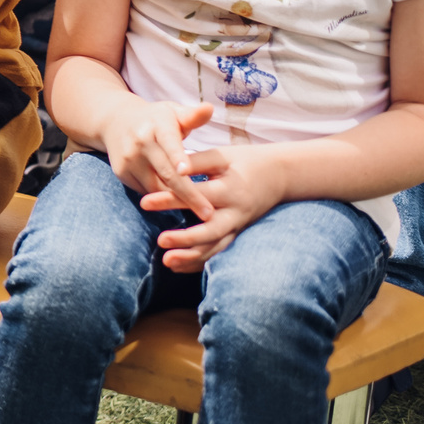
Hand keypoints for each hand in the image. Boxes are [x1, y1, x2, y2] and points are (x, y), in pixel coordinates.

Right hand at [101, 97, 215, 222]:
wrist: (115, 121)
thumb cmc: (156, 119)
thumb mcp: (173, 112)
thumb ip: (193, 115)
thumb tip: (210, 108)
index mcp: (157, 126)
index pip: (169, 143)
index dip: (177, 157)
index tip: (186, 170)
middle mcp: (140, 143)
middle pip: (166, 174)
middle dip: (189, 195)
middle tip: (208, 212)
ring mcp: (128, 159)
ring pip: (156, 187)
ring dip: (177, 200)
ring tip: (199, 210)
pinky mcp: (121, 172)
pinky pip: (146, 190)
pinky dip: (161, 197)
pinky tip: (177, 201)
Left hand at [140, 142, 287, 271]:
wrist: (280, 175)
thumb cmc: (244, 161)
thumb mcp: (221, 156)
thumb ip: (195, 162)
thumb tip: (171, 167)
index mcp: (229, 189)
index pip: (196, 195)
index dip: (170, 199)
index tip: (144, 203)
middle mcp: (235, 212)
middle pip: (211, 230)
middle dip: (186, 238)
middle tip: (160, 241)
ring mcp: (238, 226)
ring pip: (216, 247)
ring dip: (192, 257)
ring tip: (167, 262)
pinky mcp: (237, 233)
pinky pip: (220, 252)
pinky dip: (201, 262)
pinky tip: (178, 267)